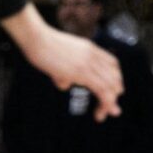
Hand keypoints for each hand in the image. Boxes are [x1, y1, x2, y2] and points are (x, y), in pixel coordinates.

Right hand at [5, 9, 122, 121]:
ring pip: (109, 86)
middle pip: (114, 77)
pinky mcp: (81, 72)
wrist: (36, 38)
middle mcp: (93, 55)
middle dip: (115, 94)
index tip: (114, 90)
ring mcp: (88, 63)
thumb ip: (65, 71)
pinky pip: (101, 89)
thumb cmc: (42, 46)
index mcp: (90, 48)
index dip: (116, 79)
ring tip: (102, 114)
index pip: (112, 64)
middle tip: (112, 109)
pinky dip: (104, 103)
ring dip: (109, 103)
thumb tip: (65, 84)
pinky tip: (99, 112)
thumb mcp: (59, 57)